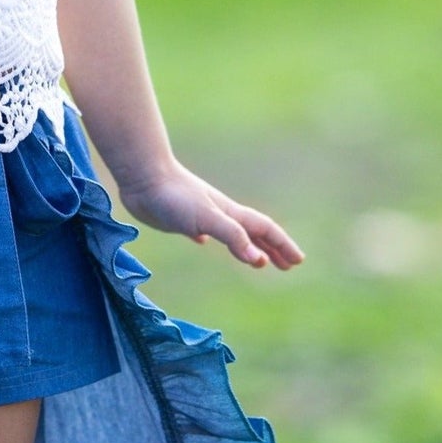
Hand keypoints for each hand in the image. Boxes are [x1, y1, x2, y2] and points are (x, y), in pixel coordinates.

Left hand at [116, 161, 303, 269]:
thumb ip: (232, 237)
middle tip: (288, 265)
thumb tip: (258, 259)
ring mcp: (201, 216)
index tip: (298, 261)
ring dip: (247, 246)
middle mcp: (220, 214)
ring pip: (231, 233)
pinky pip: (201, 231)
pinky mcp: (180, 220)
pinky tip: (202, 241)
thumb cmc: (175, 197)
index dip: (282, 245)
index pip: (264, 231)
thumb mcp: (208, 219)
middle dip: (273, 249)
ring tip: (256, 260)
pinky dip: (209, 238)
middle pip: (254, 233)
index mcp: (230, 214)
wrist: (144, 177)